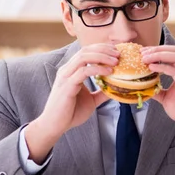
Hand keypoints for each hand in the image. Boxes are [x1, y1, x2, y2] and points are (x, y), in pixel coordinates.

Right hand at [24, 44, 118, 162]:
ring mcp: (66, 76)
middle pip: (85, 50)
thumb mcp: (91, 100)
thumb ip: (102, 93)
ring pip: (83, 57)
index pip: (86, 51)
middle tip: (119, 53)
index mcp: (71, 70)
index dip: (101, 48)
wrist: (55, 126)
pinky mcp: (67, 86)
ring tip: (116, 61)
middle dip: (103, 49)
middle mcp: (67, 70)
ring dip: (102, 56)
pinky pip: (83, 71)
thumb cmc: (70, 113)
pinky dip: (97, 69)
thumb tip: (116, 88)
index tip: (116, 52)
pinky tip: (108, 71)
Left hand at [141, 45, 174, 136]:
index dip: (158, 49)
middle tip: (142, 53)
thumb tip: (143, 87)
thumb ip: (157, 90)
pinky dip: (163, 67)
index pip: (173, 52)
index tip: (143, 52)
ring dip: (158, 55)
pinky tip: (152, 67)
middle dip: (157, 49)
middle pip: (174, 51)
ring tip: (145, 58)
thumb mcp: (167, 98)